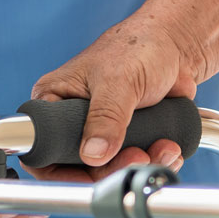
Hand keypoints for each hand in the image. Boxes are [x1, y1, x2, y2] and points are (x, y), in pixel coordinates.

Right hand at [27, 13, 203, 183]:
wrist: (177, 44)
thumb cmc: (141, 46)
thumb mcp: (119, 80)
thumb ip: (106, 116)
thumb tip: (93, 153)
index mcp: (55, 99)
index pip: (42, 148)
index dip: (63, 168)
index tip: (93, 173)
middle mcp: (73, 118)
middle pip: (79, 166)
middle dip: (113, 168)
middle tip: (137, 156)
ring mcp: (101, 130)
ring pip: (111, 168)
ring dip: (140, 164)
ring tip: (161, 147)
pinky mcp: (127, 137)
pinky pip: (136, 162)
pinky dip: (154, 160)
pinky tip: (168, 146)